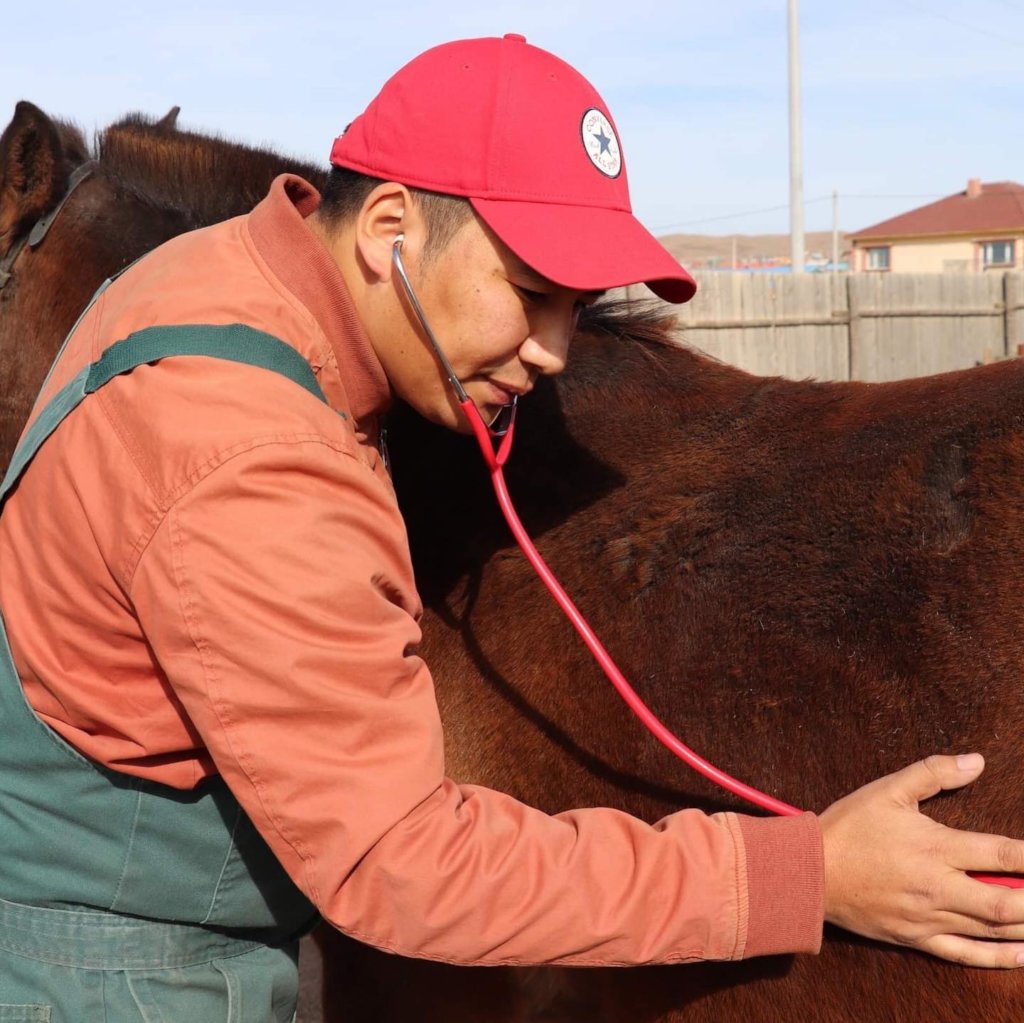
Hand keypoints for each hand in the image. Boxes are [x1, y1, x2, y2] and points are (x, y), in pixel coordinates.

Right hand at [820, 753, 1023, 966]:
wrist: (810, 870)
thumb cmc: (849, 826)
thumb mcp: (887, 789)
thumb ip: (934, 772)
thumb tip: (977, 761)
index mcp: (934, 847)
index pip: (1001, 853)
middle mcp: (937, 887)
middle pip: (1006, 903)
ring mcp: (929, 917)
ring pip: (992, 931)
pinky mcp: (917, 938)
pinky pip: (966, 954)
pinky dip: (1000, 958)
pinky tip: (1023, 954)